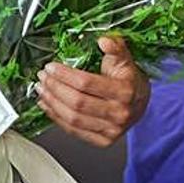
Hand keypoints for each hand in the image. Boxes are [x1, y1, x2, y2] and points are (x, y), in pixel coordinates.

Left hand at [36, 36, 150, 146]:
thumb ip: (116, 48)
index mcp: (125, 91)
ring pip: (73, 118)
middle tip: (43, 77)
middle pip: (77, 102)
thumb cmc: (129, 80)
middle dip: (55, 88)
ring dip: (52, 103)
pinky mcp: (103, 141)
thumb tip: (104, 40)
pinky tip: (48, 106)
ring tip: (42, 90)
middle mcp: (119, 113)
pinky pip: (74, 131)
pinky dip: (56, 118)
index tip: (51, 67)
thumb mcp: (125, 60)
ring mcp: (111, 130)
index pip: (87, 83)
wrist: (141, 103)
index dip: (65, 75)